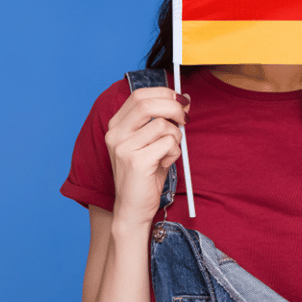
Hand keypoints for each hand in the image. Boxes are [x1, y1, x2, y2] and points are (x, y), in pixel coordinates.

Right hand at [104, 87, 189, 225]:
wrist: (132, 208)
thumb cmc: (145, 174)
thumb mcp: (152, 142)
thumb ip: (162, 119)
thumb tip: (184, 98)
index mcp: (116, 125)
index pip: (139, 95)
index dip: (164, 93)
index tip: (180, 99)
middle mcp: (115, 134)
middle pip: (148, 103)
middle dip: (173, 107)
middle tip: (185, 119)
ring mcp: (124, 147)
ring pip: (163, 125)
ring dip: (175, 137)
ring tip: (168, 153)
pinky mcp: (136, 161)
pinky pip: (168, 144)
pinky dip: (174, 153)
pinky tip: (164, 164)